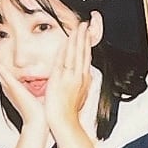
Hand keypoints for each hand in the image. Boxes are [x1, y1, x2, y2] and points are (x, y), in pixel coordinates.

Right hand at [0, 42, 48, 132]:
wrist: (38, 121)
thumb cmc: (40, 112)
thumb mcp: (40, 95)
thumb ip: (41, 88)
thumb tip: (47, 82)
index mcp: (15, 90)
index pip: (5, 74)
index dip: (0, 65)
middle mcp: (9, 88)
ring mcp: (8, 86)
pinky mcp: (11, 84)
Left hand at [43, 19, 92, 136]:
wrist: (64, 123)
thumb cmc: (69, 115)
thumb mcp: (80, 98)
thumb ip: (82, 87)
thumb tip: (86, 80)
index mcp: (84, 81)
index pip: (86, 58)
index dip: (87, 45)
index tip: (87, 35)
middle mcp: (79, 77)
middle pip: (83, 53)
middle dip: (84, 37)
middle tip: (85, 24)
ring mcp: (71, 77)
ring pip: (75, 53)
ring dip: (77, 39)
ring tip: (78, 27)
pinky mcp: (61, 78)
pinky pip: (64, 59)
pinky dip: (66, 48)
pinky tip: (67, 39)